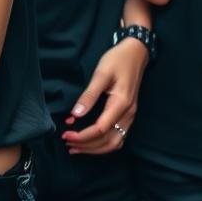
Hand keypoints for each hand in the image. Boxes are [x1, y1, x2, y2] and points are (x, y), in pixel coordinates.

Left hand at [60, 37, 148, 154]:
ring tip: (76, 146)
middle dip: (86, 146)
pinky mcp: (129, 114)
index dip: (82, 136)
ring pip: (114, 143)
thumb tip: (75, 114)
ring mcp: (130, 115)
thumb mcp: (101, 73)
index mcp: (121, 103)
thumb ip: (89, 95)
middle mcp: (128, 113)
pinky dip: (104, 144)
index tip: (65, 134)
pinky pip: (118, 137)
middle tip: (67, 141)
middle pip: (107, 141)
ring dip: (95, 149)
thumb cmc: (118, 59)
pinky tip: (91, 142)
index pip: (100, 129)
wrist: (136, 51)